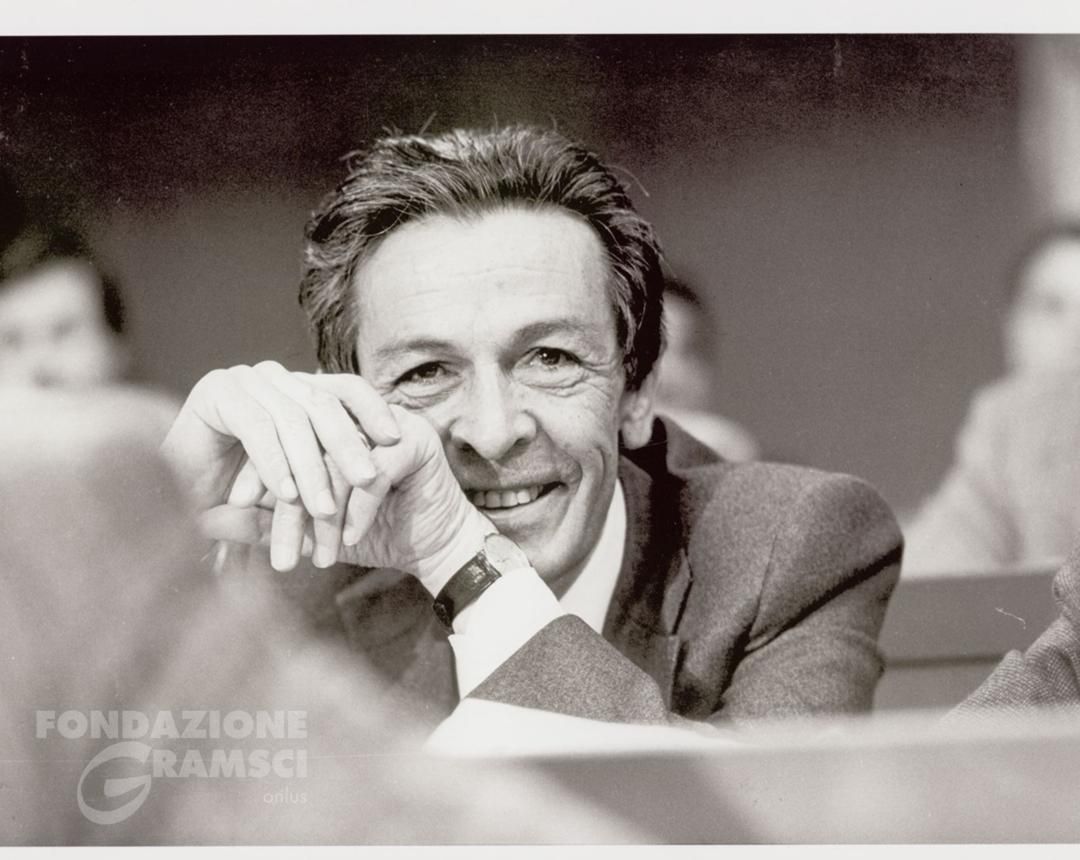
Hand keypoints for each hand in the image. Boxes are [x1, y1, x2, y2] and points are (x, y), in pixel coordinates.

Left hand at [167, 362, 490, 588]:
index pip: (279, 427)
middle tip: (271, 541)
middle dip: (285, 498)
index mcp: (327, 416)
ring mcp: (387, 419)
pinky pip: (373, 474)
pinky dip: (355, 511)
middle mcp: (355, 409)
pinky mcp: (414, 439)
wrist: (434, 548)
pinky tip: (345, 540)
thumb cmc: (371, 532)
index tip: (234, 506)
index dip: (257, 464)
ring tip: (309, 556)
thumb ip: (266, 516)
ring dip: (321, 513)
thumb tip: (212, 518)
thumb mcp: (308, 523)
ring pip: (336, 461)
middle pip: (305, 443)